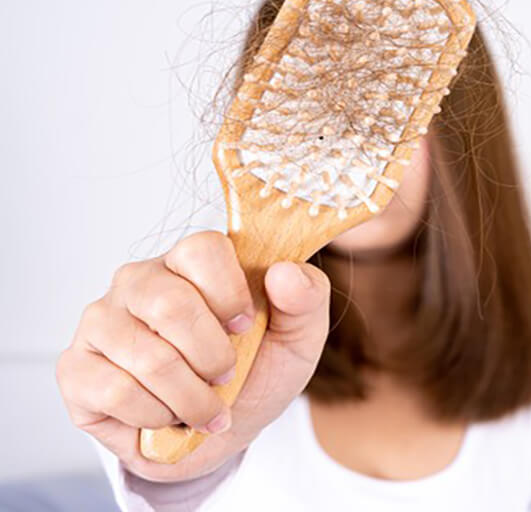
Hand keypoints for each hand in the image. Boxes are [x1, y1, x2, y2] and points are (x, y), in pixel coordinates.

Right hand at [56, 231, 330, 481]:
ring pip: (146, 356)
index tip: (246, 326)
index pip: (202, 249)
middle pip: (170, 304)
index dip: (230, 294)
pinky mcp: (76, 368)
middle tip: (226, 376)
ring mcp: (101, 322)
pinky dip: (155, 415)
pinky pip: (114, 391)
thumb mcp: (299, 337)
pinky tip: (167, 417)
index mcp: (191, 262)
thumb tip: (283, 273)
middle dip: (212, 356)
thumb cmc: (257, 370)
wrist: (222, 429)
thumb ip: (306, 297)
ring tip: (206, 408)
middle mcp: (139, 281)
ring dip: (191, 397)